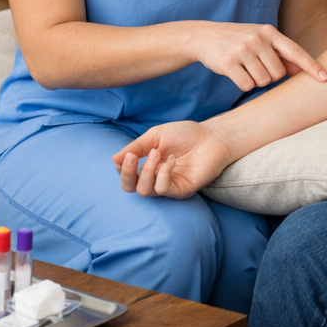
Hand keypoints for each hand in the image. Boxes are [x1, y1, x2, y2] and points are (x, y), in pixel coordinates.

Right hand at [113, 121, 233, 197]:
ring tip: (158, 154)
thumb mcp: (156, 136)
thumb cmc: (186, 134)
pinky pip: (162, 189)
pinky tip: (171, 161)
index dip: (123, 167)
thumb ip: (136, 147)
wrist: (211, 136)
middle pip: (129, 188)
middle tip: (134, 157)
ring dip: (147, 170)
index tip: (130, 153)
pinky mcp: (181, 190)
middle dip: (127, 173)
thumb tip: (114, 160)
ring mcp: (168, 185)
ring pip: (144, 191)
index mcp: (148, 165)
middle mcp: (155, 178)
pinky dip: (162, 174)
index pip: (126, 175)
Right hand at [194, 23, 326, 91]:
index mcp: (269, 32)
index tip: (326, 77)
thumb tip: (300, 69)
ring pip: (263, 81)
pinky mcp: (229, 63)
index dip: (311, 66)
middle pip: (278, 74)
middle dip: (270, 76)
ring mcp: (243, 50)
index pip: (295, 52)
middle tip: (256, 66)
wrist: (204, 36)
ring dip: (256, 80)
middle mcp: (258, 39)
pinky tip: (235, 72)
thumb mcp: (260, 40)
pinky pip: (247, 85)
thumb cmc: (237, 40)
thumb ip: (280, 53)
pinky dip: (243, 84)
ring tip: (244, 67)